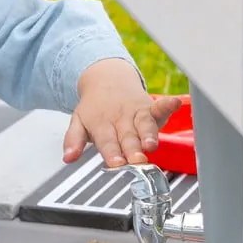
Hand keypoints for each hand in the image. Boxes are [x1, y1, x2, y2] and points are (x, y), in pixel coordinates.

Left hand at [64, 58, 181, 167]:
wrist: (106, 79)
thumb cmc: (94, 107)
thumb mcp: (78, 121)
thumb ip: (73, 140)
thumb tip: (67, 158)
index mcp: (101, 124)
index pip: (107, 141)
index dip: (112, 153)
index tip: (116, 163)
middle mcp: (120, 119)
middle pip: (127, 137)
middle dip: (133, 149)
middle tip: (136, 160)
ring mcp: (136, 113)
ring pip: (144, 125)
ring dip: (149, 134)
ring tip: (152, 144)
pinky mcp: (150, 108)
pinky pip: (160, 106)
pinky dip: (168, 105)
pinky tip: (175, 103)